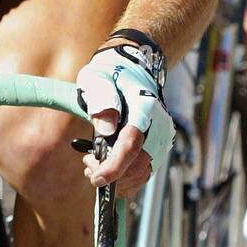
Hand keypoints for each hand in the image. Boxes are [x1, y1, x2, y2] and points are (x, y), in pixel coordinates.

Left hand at [75, 46, 173, 196]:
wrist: (133, 67)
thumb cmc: (111, 72)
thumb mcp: (98, 79)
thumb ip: (101, 100)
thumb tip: (105, 130)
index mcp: (143, 109)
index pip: (131, 146)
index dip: (114, 168)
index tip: (96, 179)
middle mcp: (157, 126)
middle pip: (137, 166)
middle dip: (110, 175)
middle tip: (87, 163)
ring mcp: (159, 138)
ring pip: (142, 174)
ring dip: (117, 179)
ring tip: (93, 166)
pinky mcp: (156, 145)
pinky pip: (144, 172)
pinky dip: (126, 179)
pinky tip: (108, 170)